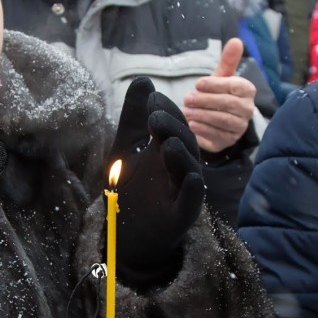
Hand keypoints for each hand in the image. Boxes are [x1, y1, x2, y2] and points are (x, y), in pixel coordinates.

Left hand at [110, 78, 204, 286]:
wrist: (124, 238)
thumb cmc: (130, 190)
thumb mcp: (127, 149)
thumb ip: (134, 117)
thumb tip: (144, 79)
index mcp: (168, 150)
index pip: (173, 125)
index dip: (165, 112)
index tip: (151, 100)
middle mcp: (179, 169)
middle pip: (185, 144)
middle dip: (172, 129)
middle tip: (154, 117)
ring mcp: (181, 193)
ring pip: (189, 171)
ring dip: (181, 155)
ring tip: (167, 144)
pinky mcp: (180, 218)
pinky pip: (191, 203)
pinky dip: (192, 190)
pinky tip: (190, 178)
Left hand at [183, 38, 255, 152]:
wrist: (213, 120)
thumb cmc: (218, 94)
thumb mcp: (221, 77)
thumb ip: (228, 60)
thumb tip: (236, 40)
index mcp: (248, 91)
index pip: (235, 86)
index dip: (215, 85)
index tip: (198, 84)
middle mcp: (248, 110)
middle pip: (228, 104)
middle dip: (206, 101)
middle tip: (188, 99)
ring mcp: (239, 128)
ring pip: (223, 121)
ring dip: (202, 115)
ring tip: (187, 111)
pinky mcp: (229, 142)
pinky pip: (217, 136)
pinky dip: (203, 130)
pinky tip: (192, 125)